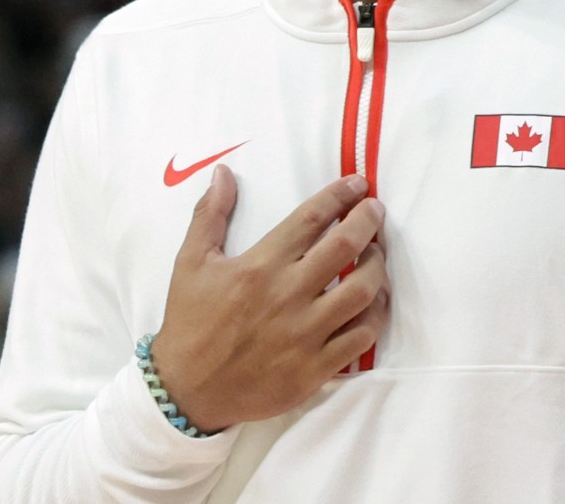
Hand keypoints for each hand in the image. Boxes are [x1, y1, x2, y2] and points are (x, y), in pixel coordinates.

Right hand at [152, 167, 388, 432]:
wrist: (187, 391)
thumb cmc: (191, 323)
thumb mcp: (191, 264)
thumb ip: (209, 215)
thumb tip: (223, 173)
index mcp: (259, 267)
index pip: (311, 219)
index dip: (340, 196)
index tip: (357, 184)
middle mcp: (286, 296)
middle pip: (346, 248)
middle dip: (368, 221)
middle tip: (374, 210)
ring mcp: (304, 334)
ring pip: (363, 291)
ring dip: (378, 266)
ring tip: (376, 254)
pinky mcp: (315, 368)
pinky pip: (362, 337)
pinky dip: (375, 315)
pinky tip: (374, 301)